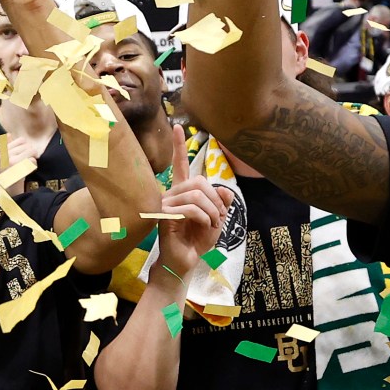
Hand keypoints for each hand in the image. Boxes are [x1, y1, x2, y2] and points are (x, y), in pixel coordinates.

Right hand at [149, 144, 231, 282]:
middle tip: (219, 217)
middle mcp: (172, 194)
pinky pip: (191, 209)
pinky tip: (205, 227)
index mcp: (183, 192)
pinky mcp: (165, 217)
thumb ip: (222, 203)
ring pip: (196, 195)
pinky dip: (205, 218)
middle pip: (199, 182)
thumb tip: (224, 190)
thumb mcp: (217, 220)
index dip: (179, 146)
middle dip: (216, 200)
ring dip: (212, 211)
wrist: (184, 262)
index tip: (178, 126)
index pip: (180, 165)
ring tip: (213, 224)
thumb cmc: (197, 241)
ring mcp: (166, 205)